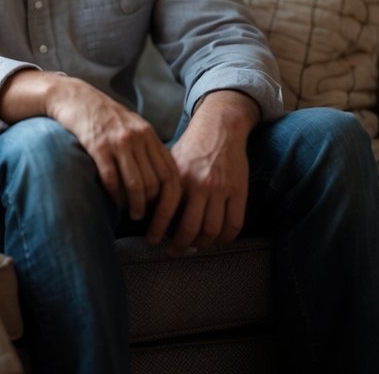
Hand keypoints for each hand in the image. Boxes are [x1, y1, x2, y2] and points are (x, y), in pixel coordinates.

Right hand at [5, 71, 179, 234]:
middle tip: (148, 218)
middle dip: (154, 206)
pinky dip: (115, 195)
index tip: (167, 214)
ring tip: (134, 215)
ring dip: (136, 205)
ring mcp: (117, 141)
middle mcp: (137, 137)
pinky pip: (111, 178)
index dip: (172, 198)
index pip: (171, 172)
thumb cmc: (103, 116)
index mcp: (149, 134)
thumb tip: (159, 180)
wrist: (74, 97)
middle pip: (155, 181)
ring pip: (136, 183)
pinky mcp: (97, 145)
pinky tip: (115, 202)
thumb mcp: (132, 126)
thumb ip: (146, 148)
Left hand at [166, 91, 257, 255]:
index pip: (166, 211)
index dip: (157, 230)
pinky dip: (225, 238)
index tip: (151, 240)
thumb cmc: (191, 145)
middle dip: (180, 244)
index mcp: (180, 176)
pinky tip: (216, 241)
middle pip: (190, 228)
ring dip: (202, 245)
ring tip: (193, 247)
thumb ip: (159, 181)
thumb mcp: (170, 159)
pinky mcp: (239, 191)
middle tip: (173, 251)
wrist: (220, 128)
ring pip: (212, 230)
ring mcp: (222, 189)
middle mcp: (201, 184)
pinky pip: (234, 224)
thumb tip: (139, 202)